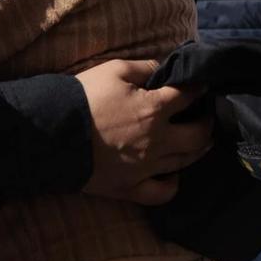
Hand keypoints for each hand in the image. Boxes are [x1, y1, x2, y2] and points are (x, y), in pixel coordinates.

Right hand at [75, 59, 213, 205]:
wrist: (52, 133)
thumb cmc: (84, 98)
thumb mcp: (114, 70)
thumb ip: (144, 67)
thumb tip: (164, 68)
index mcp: (154, 110)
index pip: (188, 96)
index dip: (199, 88)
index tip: (203, 85)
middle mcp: (157, 141)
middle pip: (198, 135)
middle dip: (208, 123)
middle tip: (207, 116)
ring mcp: (146, 168)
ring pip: (185, 162)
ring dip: (199, 150)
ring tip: (202, 142)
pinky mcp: (130, 188)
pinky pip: (162, 193)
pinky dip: (173, 184)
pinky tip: (173, 175)